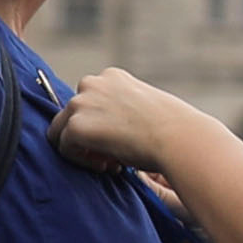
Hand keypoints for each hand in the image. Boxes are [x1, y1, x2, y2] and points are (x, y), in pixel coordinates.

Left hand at [56, 70, 191, 177]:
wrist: (180, 139)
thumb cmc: (172, 129)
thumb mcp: (146, 106)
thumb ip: (123, 108)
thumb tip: (111, 127)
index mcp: (112, 76)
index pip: (90, 100)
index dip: (101, 124)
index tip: (119, 140)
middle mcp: (93, 83)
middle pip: (72, 114)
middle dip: (88, 136)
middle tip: (112, 156)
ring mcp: (81, 103)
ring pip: (62, 130)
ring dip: (82, 148)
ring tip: (109, 163)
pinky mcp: (76, 126)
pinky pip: (64, 147)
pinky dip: (81, 160)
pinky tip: (107, 166)